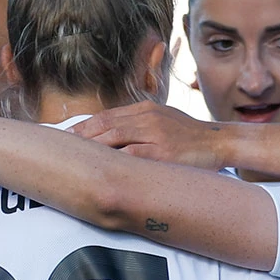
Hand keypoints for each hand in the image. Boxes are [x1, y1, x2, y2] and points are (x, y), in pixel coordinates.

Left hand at [72, 102, 226, 169]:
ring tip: (72, 159)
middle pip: (105, 125)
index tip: (65, 136)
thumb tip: (112, 135)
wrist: (219, 142)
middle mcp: (147, 118)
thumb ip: (139, 124)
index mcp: (146, 109)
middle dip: (80, 137)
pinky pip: (132, 156)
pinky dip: (113, 161)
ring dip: (91, 148)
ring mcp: (155, 134)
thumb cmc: (190, 136)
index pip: (106, 116)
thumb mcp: (164, 120)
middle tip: (59, 149)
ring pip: (114, 138)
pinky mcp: (163, 153)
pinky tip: (99, 169)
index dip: (83, 126)